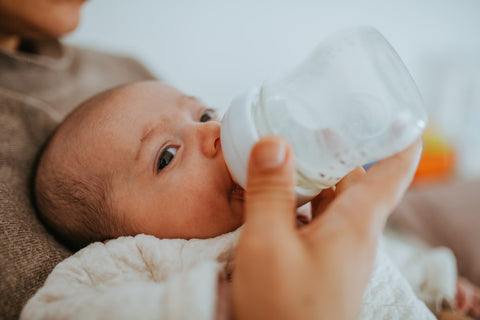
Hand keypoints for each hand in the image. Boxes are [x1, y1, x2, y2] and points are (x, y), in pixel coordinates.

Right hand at [232, 136, 421, 319]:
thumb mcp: (268, 244)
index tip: (399, 111)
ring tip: (287, 150)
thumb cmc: (283, 309)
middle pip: (355, 180)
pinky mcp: (319, 263)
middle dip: (339, 149)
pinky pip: (315, 221)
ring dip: (314, 175)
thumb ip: (270, 192)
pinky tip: (274, 196)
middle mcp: (353, 233)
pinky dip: (299, 201)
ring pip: (331, 200)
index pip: (394, 171)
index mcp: (356, 223)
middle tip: (316, 119)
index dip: (402, 139)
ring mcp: (336, 250)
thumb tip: (275, 141)